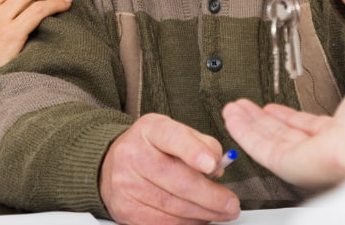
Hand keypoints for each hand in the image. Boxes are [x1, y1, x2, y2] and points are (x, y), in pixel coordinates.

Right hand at [99, 113, 240, 224]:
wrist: (113, 166)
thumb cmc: (152, 149)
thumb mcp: (175, 133)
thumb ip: (201, 144)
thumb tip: (219, 165)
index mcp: (150, 130)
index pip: (172, 137)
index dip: (194, 151)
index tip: (212, 164)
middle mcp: (133, 155)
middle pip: (176, 180)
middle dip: (210, 196)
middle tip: (231, 203)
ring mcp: (126, 184)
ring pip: (172, 206)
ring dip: (203, 213)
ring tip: (220, 212)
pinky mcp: (126, 210)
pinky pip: (162, 223)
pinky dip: (186, 223)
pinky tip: (198, 218)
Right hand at [222, 63, 344, 191]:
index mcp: (337, 133)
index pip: (304, 125)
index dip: (286, 116)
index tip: (271, 108)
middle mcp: (318, 149)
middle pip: (280, 133)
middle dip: (260, 119)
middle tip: (243, 107)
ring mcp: (301, 158)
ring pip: (266, 139)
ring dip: (247, 122)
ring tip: (232, 108)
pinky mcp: (286, 164)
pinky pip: (259, 146)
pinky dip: (243, 131)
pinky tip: (232, 117)